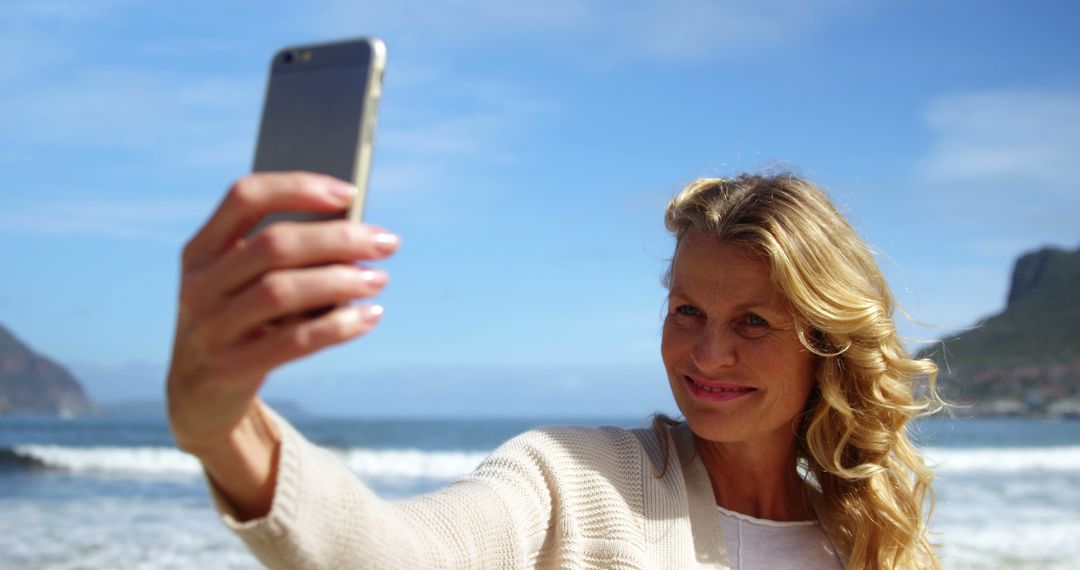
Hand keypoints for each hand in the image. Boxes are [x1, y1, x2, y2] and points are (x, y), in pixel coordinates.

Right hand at [167, 172, 398, 456]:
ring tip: (379, 279)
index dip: (298, 187)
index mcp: (201, 250)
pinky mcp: (230, 368)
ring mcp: (209, 328)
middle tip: (387, 243)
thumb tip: (354, 233)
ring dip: (341, 281)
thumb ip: (282, 257)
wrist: (197, 395)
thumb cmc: (240, 321)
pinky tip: (370, 316)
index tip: (351, 193)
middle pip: (274, 244)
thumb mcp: (243, 284)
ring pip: (281, 291)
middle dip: (339, 238)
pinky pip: (292, 342)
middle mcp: (199, 284)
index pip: (245, 197)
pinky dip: (338, 326)